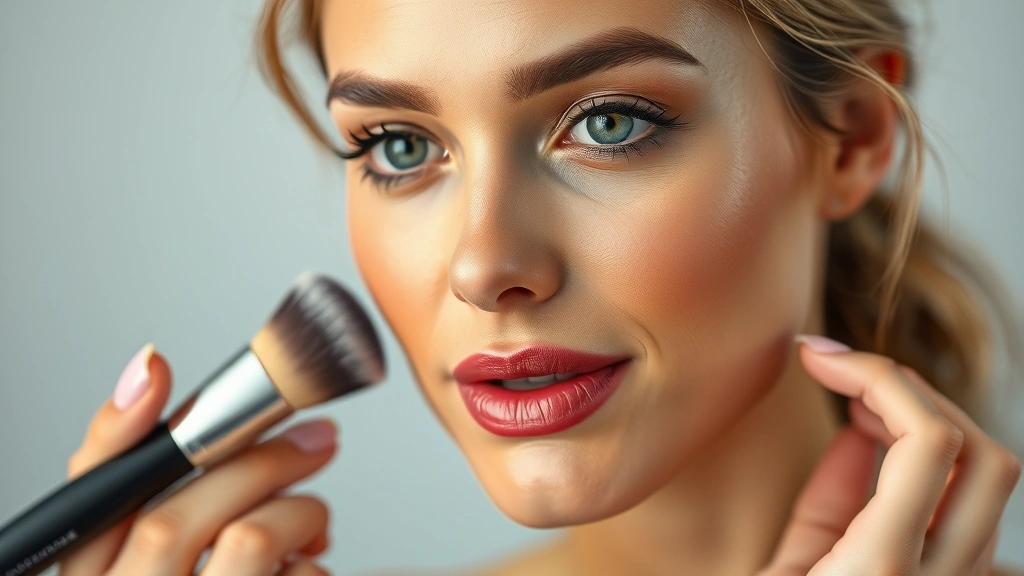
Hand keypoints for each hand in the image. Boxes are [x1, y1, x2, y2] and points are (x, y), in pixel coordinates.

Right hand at [58, 344, 336, 575]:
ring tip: (314, 522)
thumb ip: (164, 475)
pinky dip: (318, 566)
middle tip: (319, 438)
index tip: (157, 371)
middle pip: (175, 516)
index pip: (86, 497)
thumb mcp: (166, 545)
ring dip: (301, 514)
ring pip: (247, 540)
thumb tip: (149, 367)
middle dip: (262, 460)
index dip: (114, 432)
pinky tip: (310, 569)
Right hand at [759, 335, 1021, 575]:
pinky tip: (881, 455)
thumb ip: (822, 508)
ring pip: (989, 483)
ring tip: (857, 411)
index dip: (877, 376)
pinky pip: (976, 518)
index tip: (816, 356)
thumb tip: (856, 433)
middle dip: (914, 394)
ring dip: (927, 425)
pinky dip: (937, 469)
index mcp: (881, 569)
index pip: (928, 442)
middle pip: (984, 454)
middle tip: (845, 377)